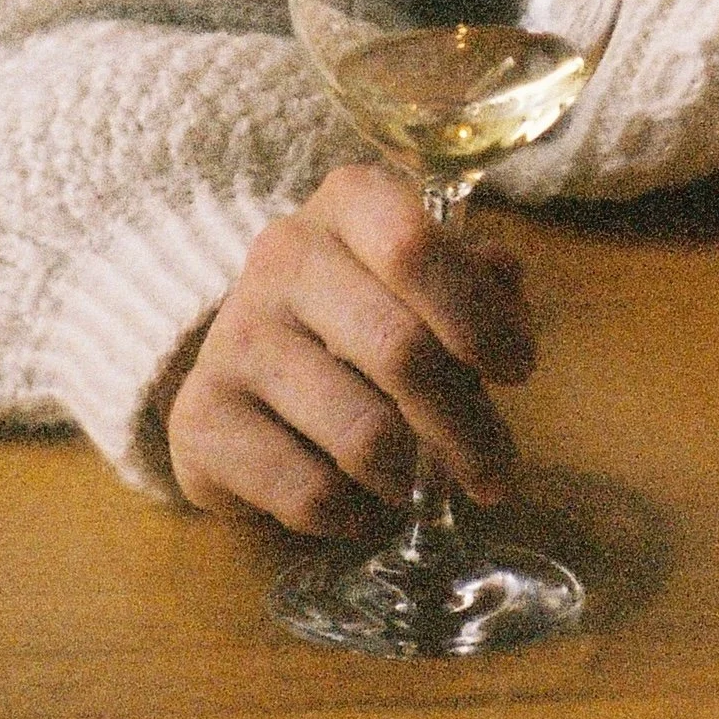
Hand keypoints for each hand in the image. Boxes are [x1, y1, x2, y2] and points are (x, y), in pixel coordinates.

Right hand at [166, 162, 537, 531]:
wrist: (245, 368)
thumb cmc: (364, 314)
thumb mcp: (423, 283)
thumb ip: (476, 282)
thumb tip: (507, 298)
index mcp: (348, 203)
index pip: (414, 246)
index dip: (477, 315)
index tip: (518, 371)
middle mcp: (283, 256)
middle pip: (400, 349)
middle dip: (467, 427)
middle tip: (496, 473)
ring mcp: (233, 336)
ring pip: (363, 433)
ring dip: (410, 478)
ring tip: (417, 485)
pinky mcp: (199, 419)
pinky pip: (308, 492)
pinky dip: (352, 514)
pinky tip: (360, 506)